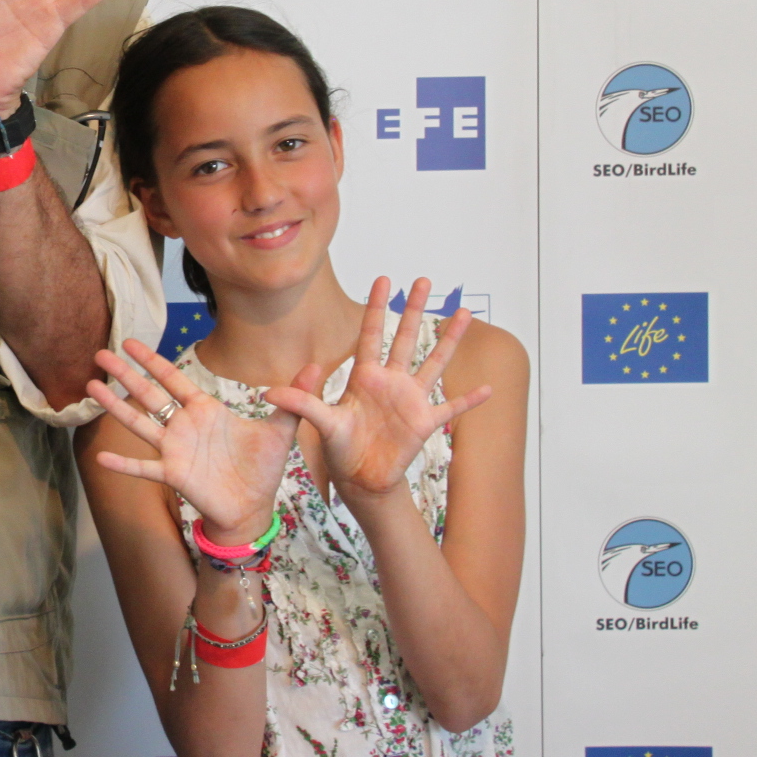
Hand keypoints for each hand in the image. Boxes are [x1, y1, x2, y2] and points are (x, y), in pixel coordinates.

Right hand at [85, 339, 296, 545]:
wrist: (254, 508)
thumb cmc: (264, 469)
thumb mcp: (283, 429)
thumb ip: (295, 397)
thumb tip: (319, 365)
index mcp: (205, 410)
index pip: (173, 379)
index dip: (152, 360)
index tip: (131, 342)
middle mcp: (184, 426)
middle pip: (149, 394)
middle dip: (125, 373)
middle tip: (100, 353)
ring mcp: (175, 450)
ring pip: (140, 423)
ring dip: (116, 406)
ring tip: (92, 387)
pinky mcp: (173, 475)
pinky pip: (144, 468)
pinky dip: (124, 463)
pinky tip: (101, 457)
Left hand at [263, 279, 491, 511]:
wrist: (360, 477)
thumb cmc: (340, 448)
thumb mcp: (320, 424)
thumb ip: (302, 404)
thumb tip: (267, 393)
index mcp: (365, 377)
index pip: (371, 334)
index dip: (376, 307)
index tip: (384, 279)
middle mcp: (391, 382)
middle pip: (406, 338)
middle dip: (415, 309)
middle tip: (425, 280)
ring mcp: (411, 400)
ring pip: (434, 362)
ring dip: (450, 340)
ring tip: (464, 313)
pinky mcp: (425, 423)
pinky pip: (452, 408)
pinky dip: (470, 400)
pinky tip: (489, 388)